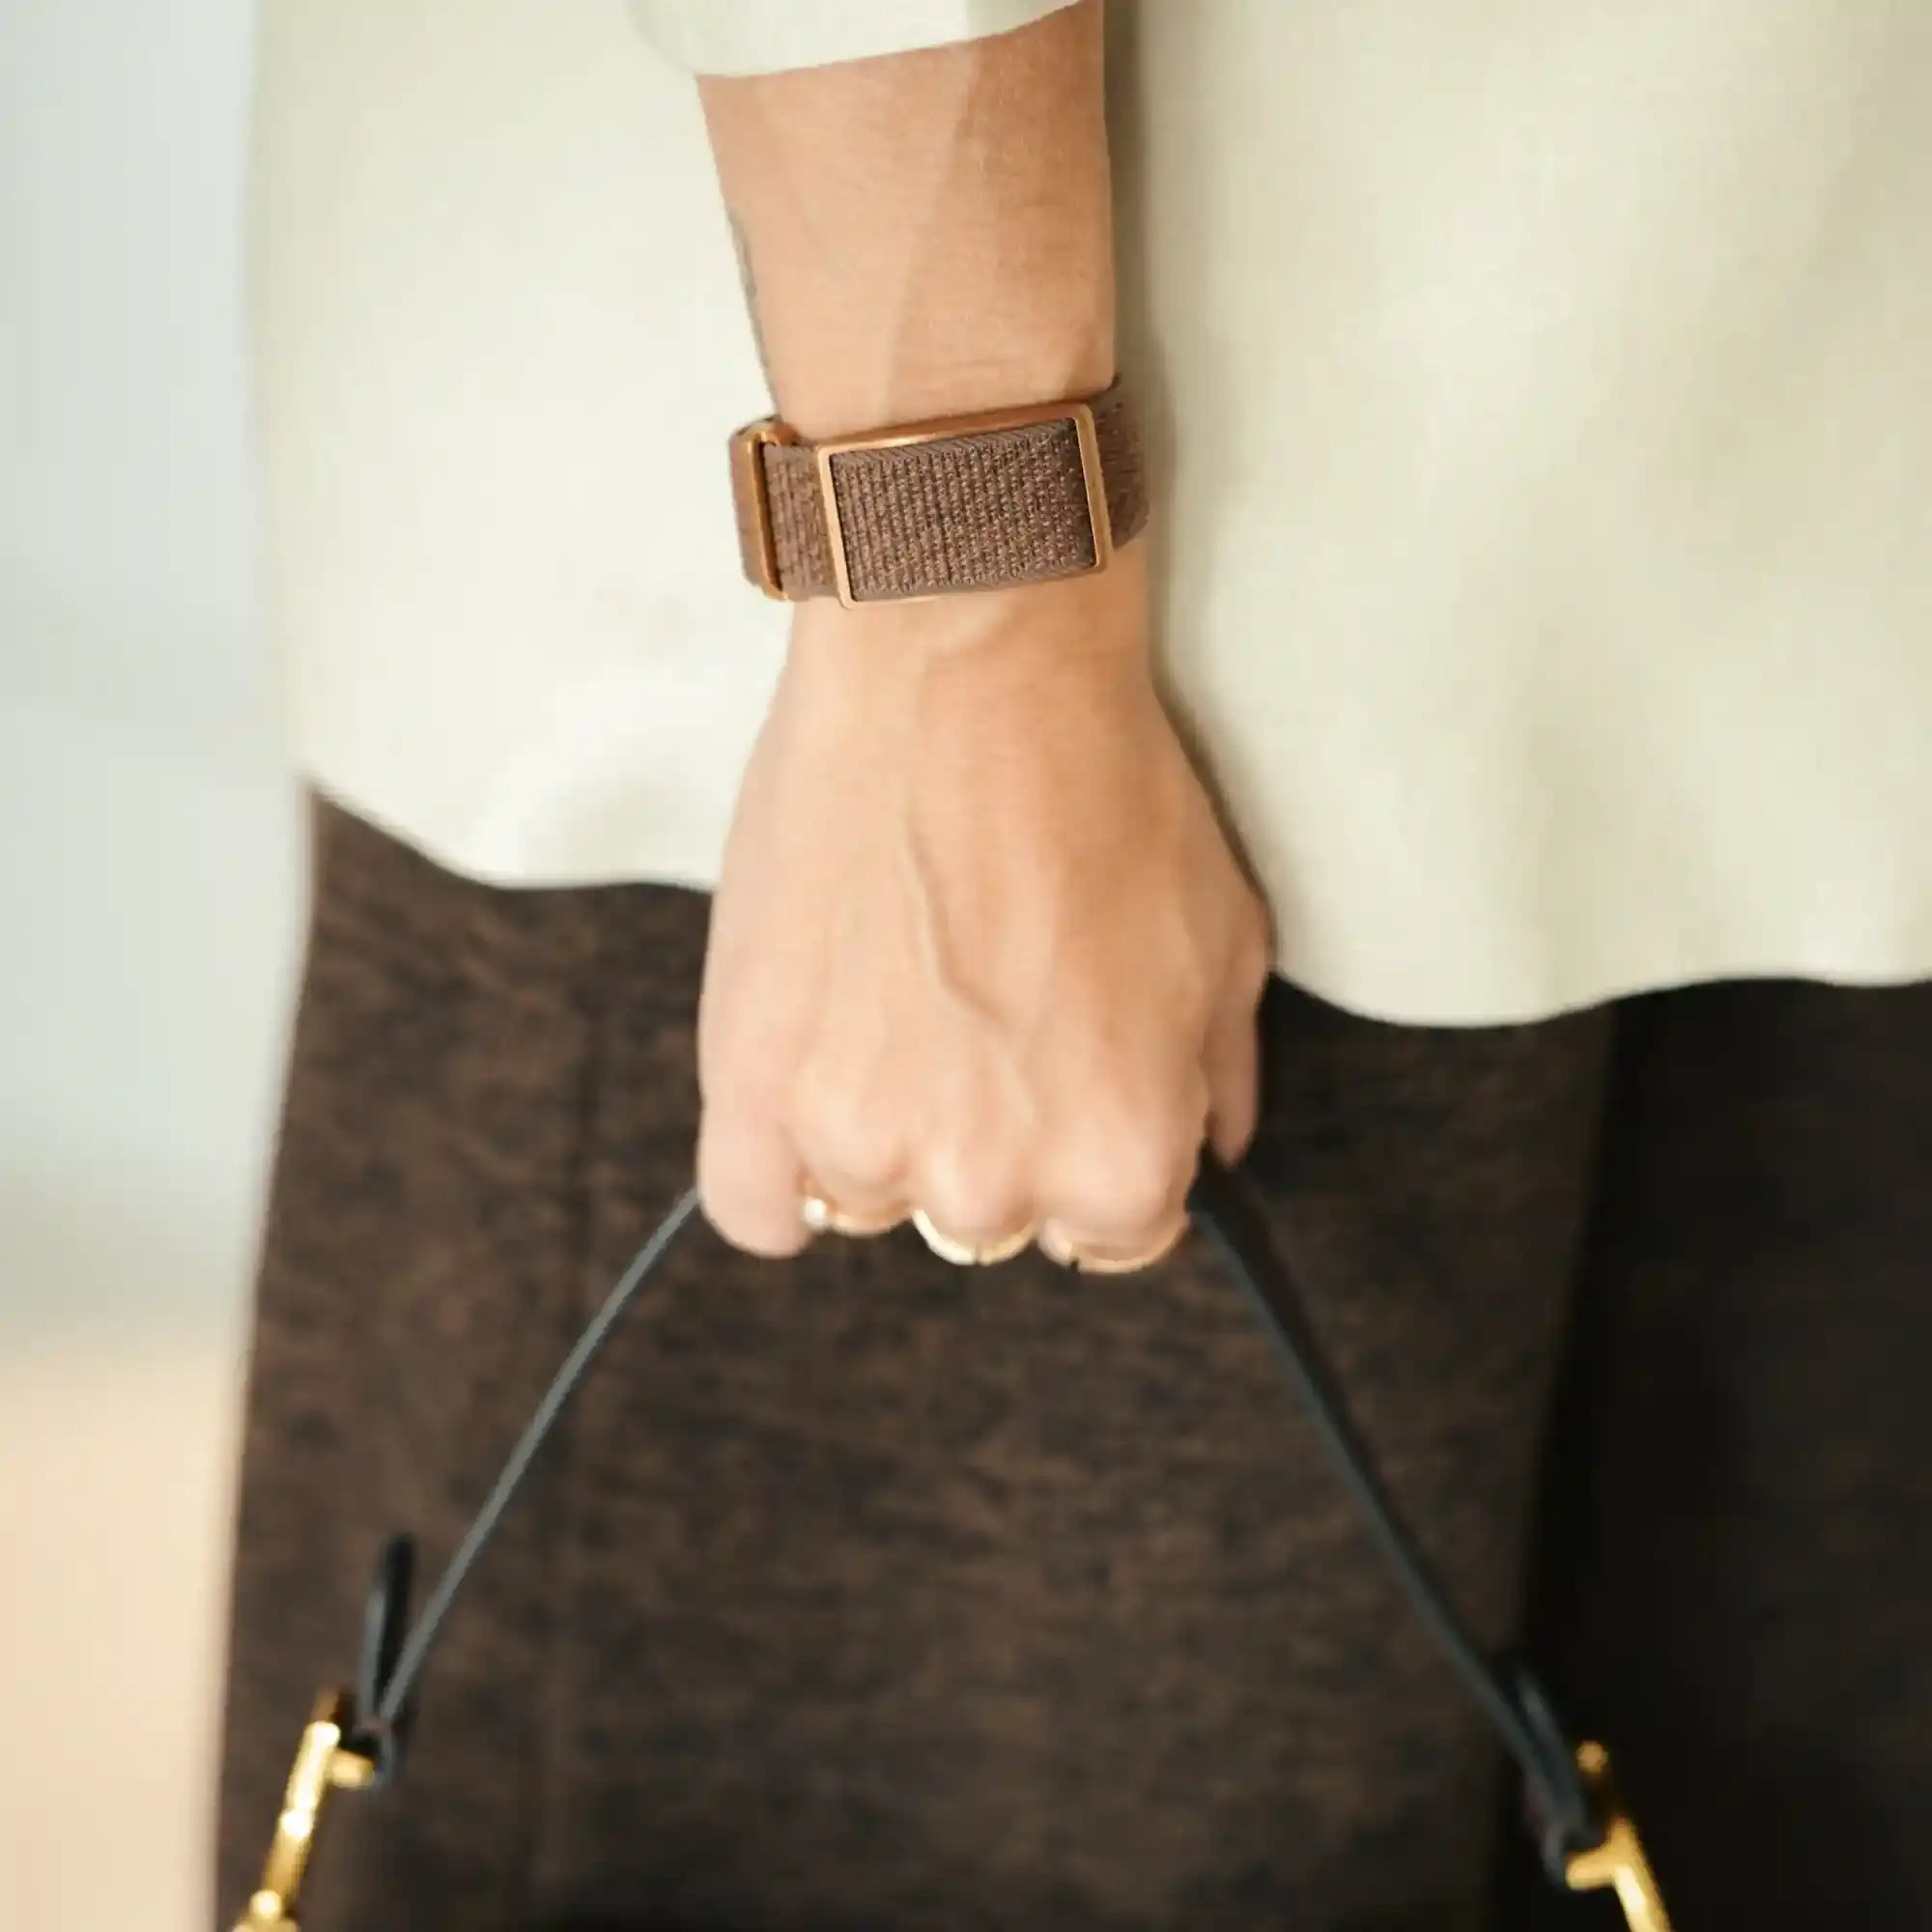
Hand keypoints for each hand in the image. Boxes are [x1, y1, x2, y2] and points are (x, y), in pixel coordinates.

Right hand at [697, 545, 1271, 1267]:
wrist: (963, 664)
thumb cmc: (1100, 787)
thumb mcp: (1222, 937)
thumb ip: (1216, 1079)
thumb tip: (1208, 1150)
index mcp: (1120, 1160)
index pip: (1115, 1235)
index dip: (1098, 1151)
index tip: (1066, 1085)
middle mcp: (991, 1182)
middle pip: (989, 1222)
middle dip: (993, 1138)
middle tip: (976, 1014)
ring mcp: (859, 1141)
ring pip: (872, 1202)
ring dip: (885, 1130)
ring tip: (892, 1000)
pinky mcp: (752, 1088)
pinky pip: (758, 1207)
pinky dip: (782, 1169)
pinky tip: (811, 1089)